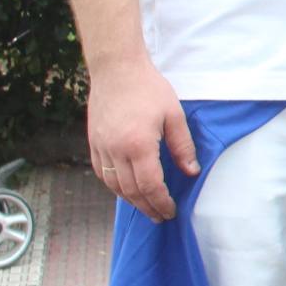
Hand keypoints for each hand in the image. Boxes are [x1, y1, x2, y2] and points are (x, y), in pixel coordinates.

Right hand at [87, 56, 196, 220]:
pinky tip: (125, 190)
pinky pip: (101, 173)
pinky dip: (114, 186)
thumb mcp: (174, 115)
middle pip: (131, 190)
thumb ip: (183, 146)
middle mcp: (116, 151)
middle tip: (160, 216)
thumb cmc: (149, 89)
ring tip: (146, 207)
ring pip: (113, 185)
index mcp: (139, 145)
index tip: (171, 211)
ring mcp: (101, 147)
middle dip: (147, 207)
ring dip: (130, 200)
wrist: (117, 70)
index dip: (161, 202)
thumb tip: (191, 172)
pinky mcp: (93, 143)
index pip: (150, 185)